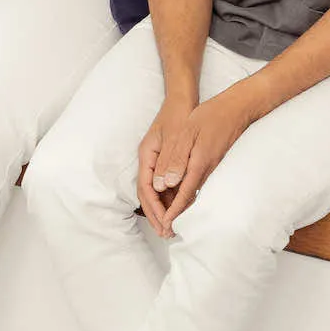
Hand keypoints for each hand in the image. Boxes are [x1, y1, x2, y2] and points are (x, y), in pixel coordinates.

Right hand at [136, 95, 198, 233]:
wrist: (184, 96)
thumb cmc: (179, 114)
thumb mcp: (175, 137)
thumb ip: (170, 161)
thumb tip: (162, 187)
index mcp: (147, 155)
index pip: (145, 189)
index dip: (154, 209)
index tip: (165, 223)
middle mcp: (150, 160)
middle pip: (148, 194)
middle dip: (156, 214)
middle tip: (167, 234)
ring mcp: (158, 160)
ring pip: (157, 191)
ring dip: (164, 209)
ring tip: (173, 227)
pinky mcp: (168, 160)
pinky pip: (167, 184)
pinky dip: (172, 198)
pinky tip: (181, 208)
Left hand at [141, 87, 258, 235]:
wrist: (237, 109)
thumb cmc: (211, 116)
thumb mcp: (187, 132)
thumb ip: (175, 157)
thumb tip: (165, 184)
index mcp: (198, 165)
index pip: (183, 195)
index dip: (172, 213)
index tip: (165, 227)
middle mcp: (206, 171)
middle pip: (188, 200)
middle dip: (175, 216)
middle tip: (164, 232)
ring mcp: (211, 168)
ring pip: (192, 193)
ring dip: (180, 207)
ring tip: (168, 219)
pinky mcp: (212, 163)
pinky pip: (196, 184)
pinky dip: (186, 195)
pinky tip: (179, 196)